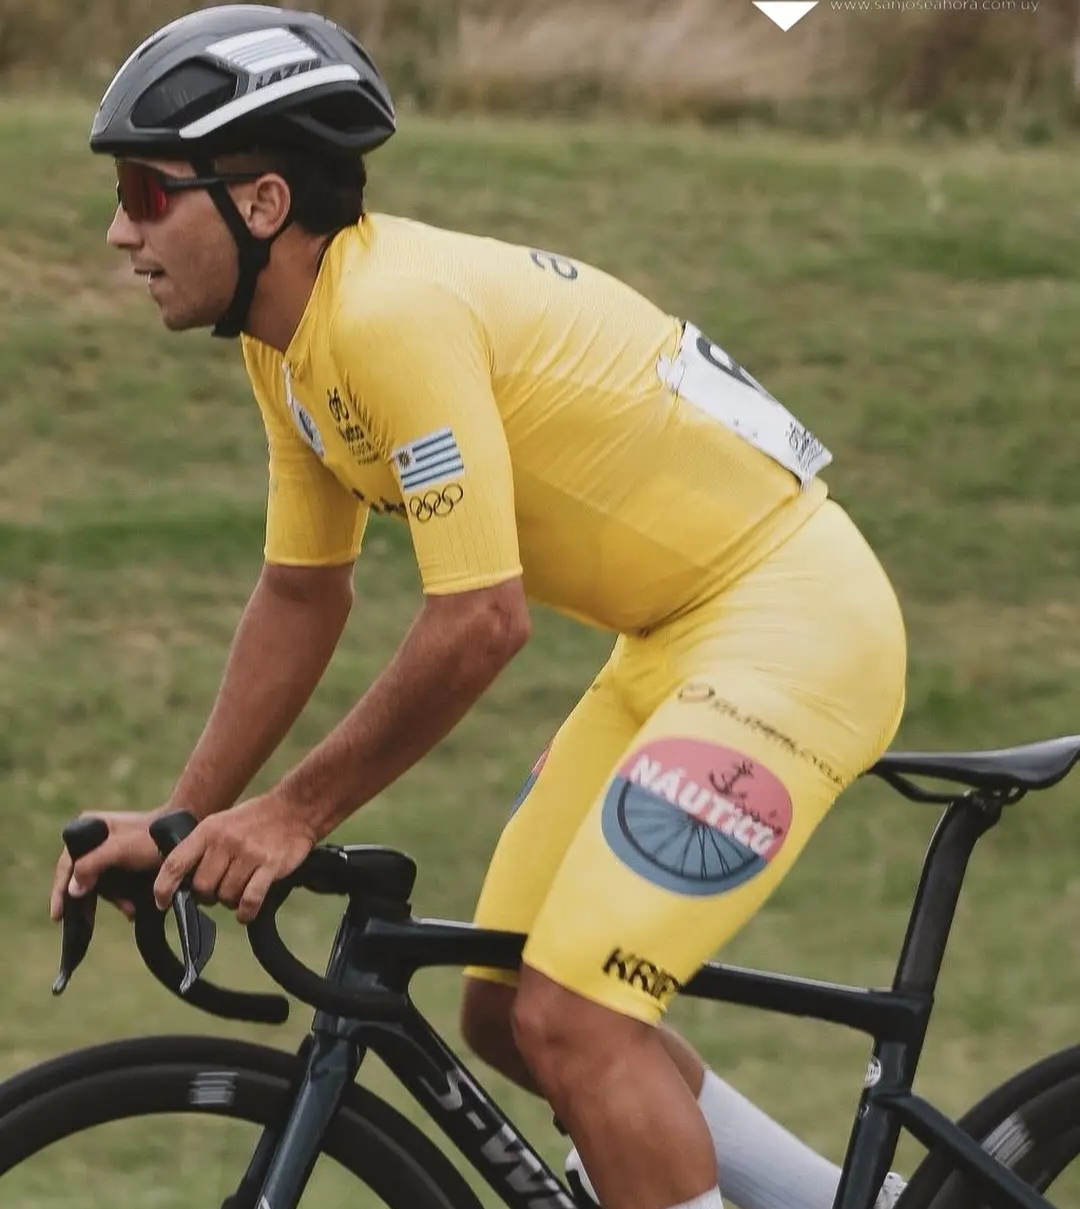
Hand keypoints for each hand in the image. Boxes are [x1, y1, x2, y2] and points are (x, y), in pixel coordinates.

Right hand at [50, 810, 164, 922]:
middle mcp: (96, 837)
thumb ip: (92, 865)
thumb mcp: (120, 850)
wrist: (184, 834)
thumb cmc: (153, 838)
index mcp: (90, 827)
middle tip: (90, 923)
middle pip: (83, 877)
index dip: (60, 891)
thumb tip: (72, 890)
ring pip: (101, 883)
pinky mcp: (124, 860)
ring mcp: (110, 849)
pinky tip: (132, 908)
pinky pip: (115, 883)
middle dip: (92, 900)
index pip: (67, 863)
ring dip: (113, 900)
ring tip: (129, 910)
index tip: (58, 916)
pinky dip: (122, 897)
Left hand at [153, 791, 317, 923]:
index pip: (174, 864)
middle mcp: (225, 841)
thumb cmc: (254, 821)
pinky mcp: (270, 865)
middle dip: (207, 896)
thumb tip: (181, 884)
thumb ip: (202, 849)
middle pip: (201, 887)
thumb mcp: (221, 823)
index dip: (163, 888)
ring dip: (230, 902)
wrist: (296, 809)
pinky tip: (246, 912)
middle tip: (220, 890)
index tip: (163, 904)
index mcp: (208, 830)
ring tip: (240, 891)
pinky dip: (245, 913)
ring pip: (225, 896)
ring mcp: (248, 853)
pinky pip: (249, 901)